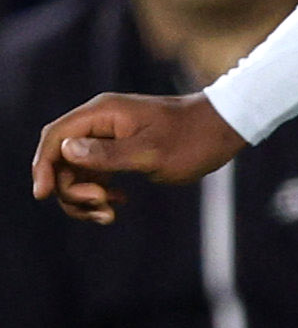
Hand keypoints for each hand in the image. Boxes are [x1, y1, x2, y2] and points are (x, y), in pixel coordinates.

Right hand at [32, 92, 245, 226]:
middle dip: (71, 188)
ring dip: (85, 197)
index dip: (43, 166)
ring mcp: (108, 137)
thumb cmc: (193, 139)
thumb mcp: (152, 152)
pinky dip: (100, 194)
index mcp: (102, 114)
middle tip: (102, 206)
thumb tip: (66, 152)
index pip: (55, 137)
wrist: (225, 129)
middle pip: (61, 158)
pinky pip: (95, 175)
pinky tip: (119, 204)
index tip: (43, 195)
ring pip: (77, 171)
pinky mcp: (120, 152)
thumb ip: (108, 155)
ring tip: (110, 213)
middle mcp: (99, 123)